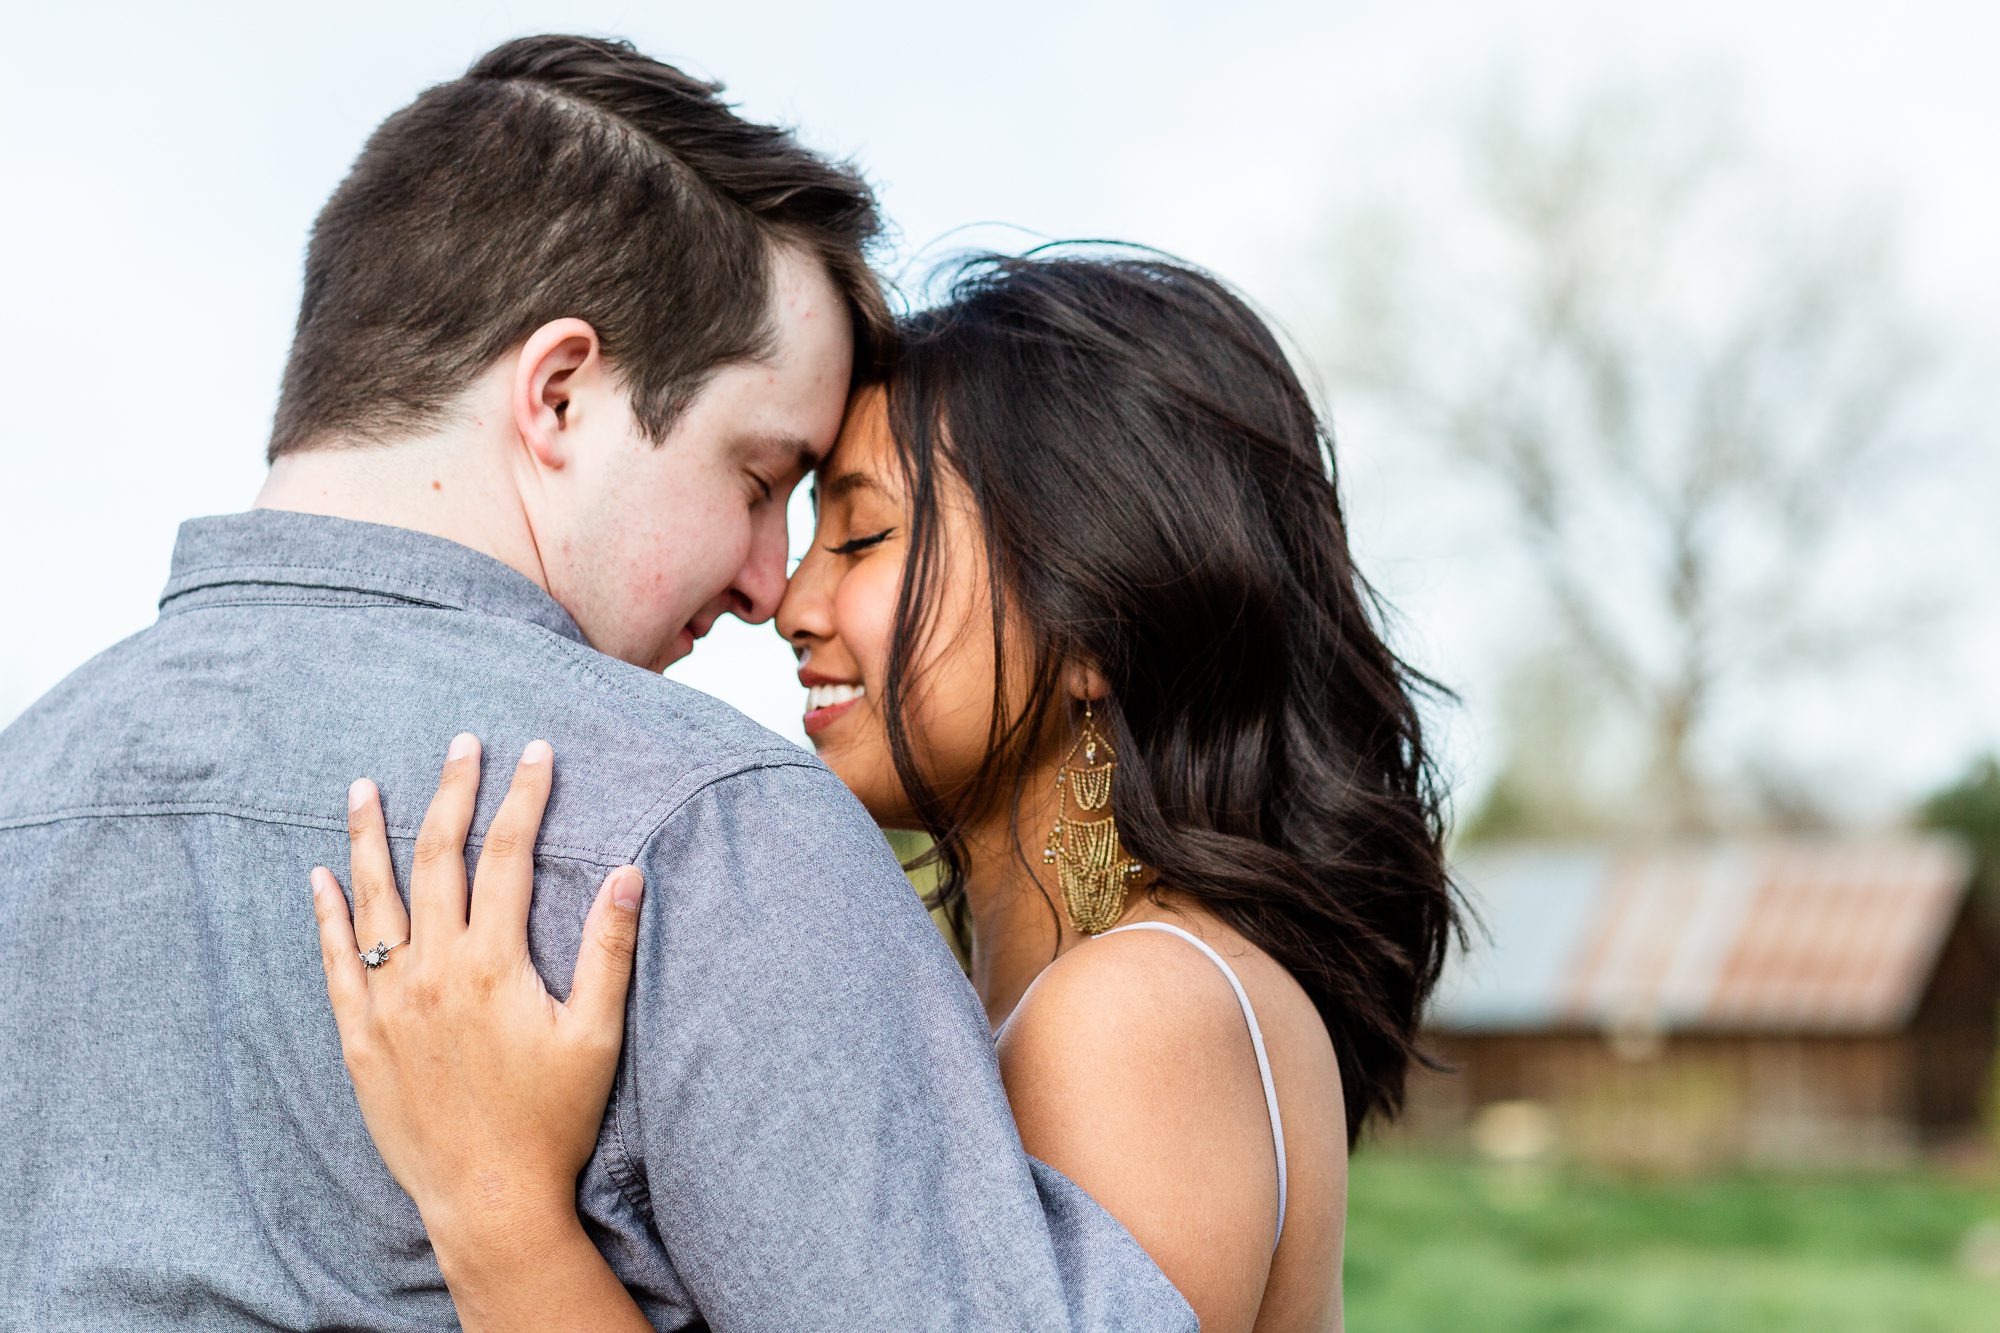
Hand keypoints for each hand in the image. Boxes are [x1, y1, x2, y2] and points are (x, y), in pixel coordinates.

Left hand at [311, 735, 643, 1251]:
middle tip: (460, 744)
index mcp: (494, 963)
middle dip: (452, 793)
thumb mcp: (596, 1034)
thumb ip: (608, 949)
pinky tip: (320, 876)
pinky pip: (336, 962)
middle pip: (438, 858)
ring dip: (369, 836)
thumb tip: (627, 873)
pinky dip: (328, 915)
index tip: (535, 752)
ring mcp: (389, 1002)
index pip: (507, 855)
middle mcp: (433, 970)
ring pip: (374, 899)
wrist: (487, 1199)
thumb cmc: (552, 1120)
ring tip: (364, 786)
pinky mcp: (360, 1037)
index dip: (523, 796)